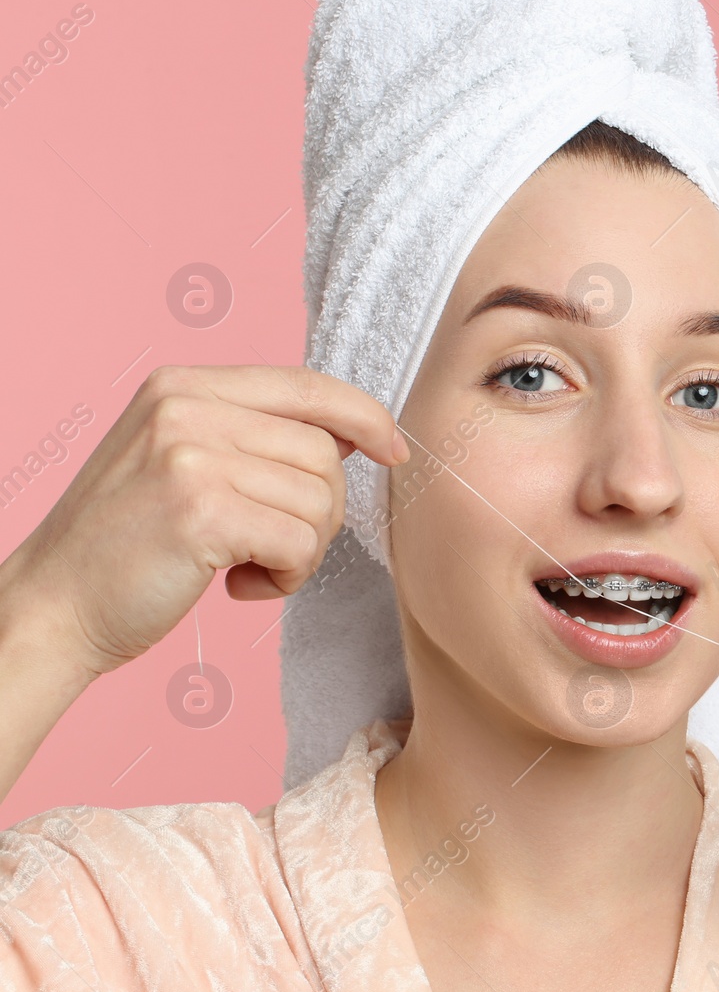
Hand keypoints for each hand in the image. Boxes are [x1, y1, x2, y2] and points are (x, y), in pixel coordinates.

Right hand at [0, 364, 406, 680]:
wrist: (51, 607)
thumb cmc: (126, 546)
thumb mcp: (180, 459)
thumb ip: (251, 433)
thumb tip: (349, 433)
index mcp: (183, 384)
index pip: (307, 384)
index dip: (364, 416)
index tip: (394, 449)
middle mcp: (186, 407)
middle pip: (324, 452)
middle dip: (322, 511)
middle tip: (272, 547)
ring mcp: (190, 456)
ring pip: (320, 499)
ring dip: (302, 550)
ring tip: (247, 566)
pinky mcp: (201, 512)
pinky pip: (302, 544)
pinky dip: (287, 577)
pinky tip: (238, 586)